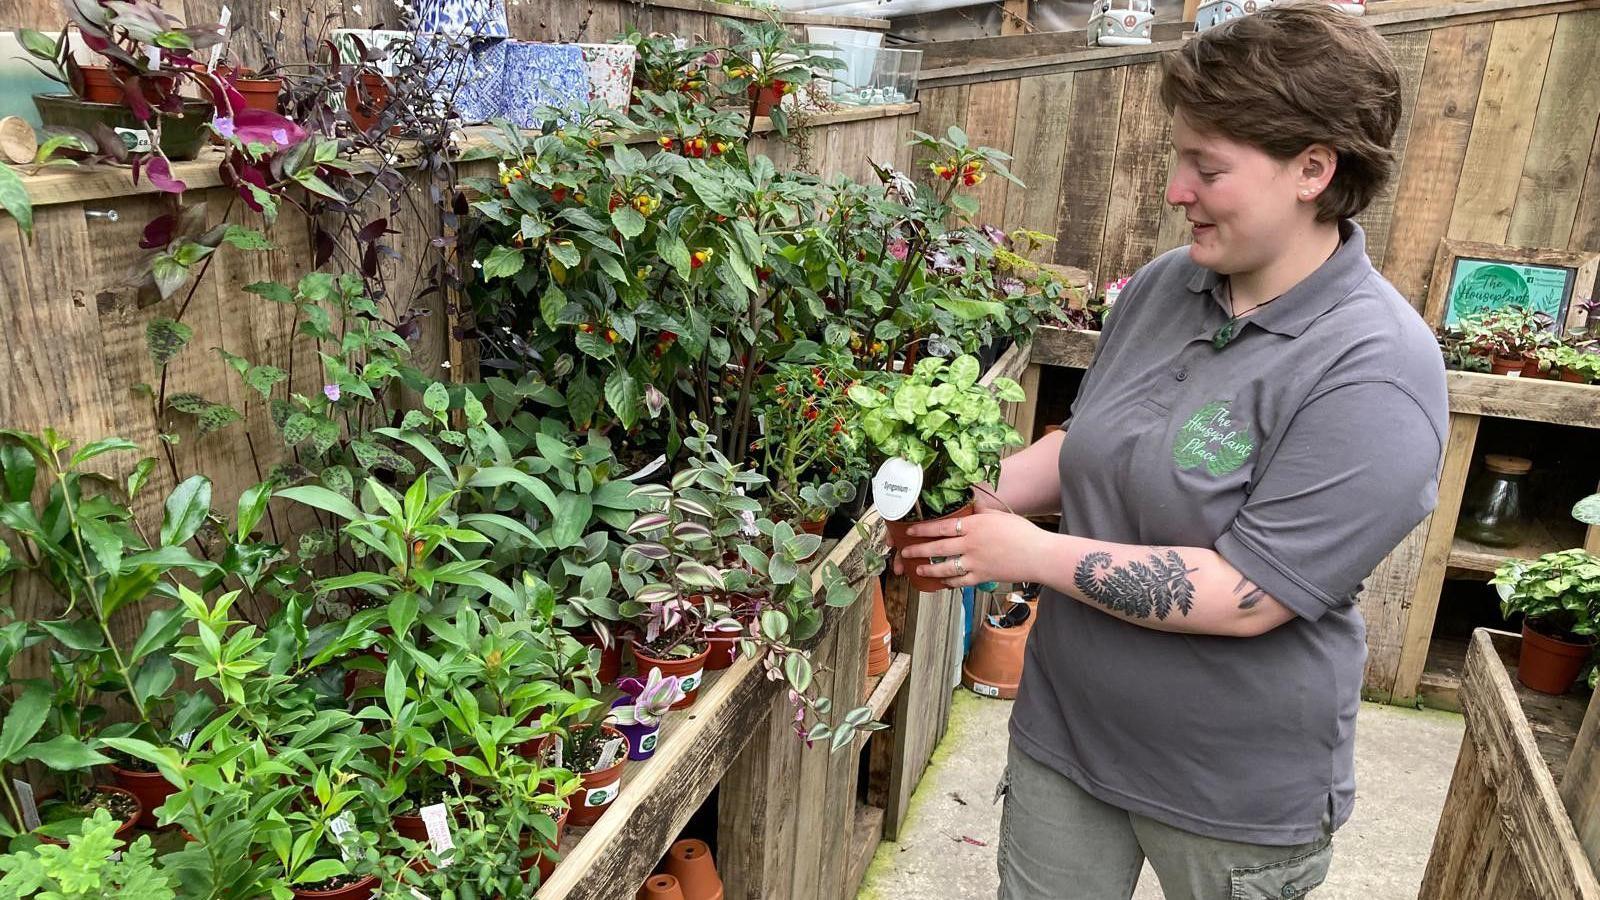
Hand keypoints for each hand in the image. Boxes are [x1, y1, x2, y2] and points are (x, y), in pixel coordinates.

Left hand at [896, 511, 1049, 588]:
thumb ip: (981, 512)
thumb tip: (970, 504)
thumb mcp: (1000, 516)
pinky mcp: (982, 577)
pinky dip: (949, 583)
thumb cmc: (1023, 533)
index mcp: (973, 526)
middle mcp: (970, 545)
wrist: (1038, 555)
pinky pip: (960, 581)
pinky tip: (943, 583)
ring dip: (929, 570)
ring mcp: (975, 563)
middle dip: (918, 551)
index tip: (910, 531)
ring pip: (944, 568)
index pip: (941, 527)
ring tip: (918, 570)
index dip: (923, 530)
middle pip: (937, 548)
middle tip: (905, 552)